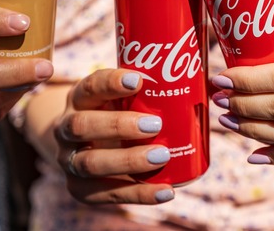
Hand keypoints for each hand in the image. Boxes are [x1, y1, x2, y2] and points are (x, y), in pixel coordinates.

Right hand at [53, 69, 175, 204]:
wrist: (78, 144)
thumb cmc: (112, 114)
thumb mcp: (118, 98)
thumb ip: (148, 92)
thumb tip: (207, 88)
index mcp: (79, 98)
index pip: (90, 87)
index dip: (111, 83)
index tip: (139, 80)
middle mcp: (66, 128)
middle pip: (82, 126)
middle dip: (119, 125)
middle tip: (155, 124)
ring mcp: (69, 160)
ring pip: (90, 163)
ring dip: (128, 161)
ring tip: (162, 156)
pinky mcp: (78, 188)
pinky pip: (105, 194)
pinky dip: (138, 193)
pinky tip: (166, 191)